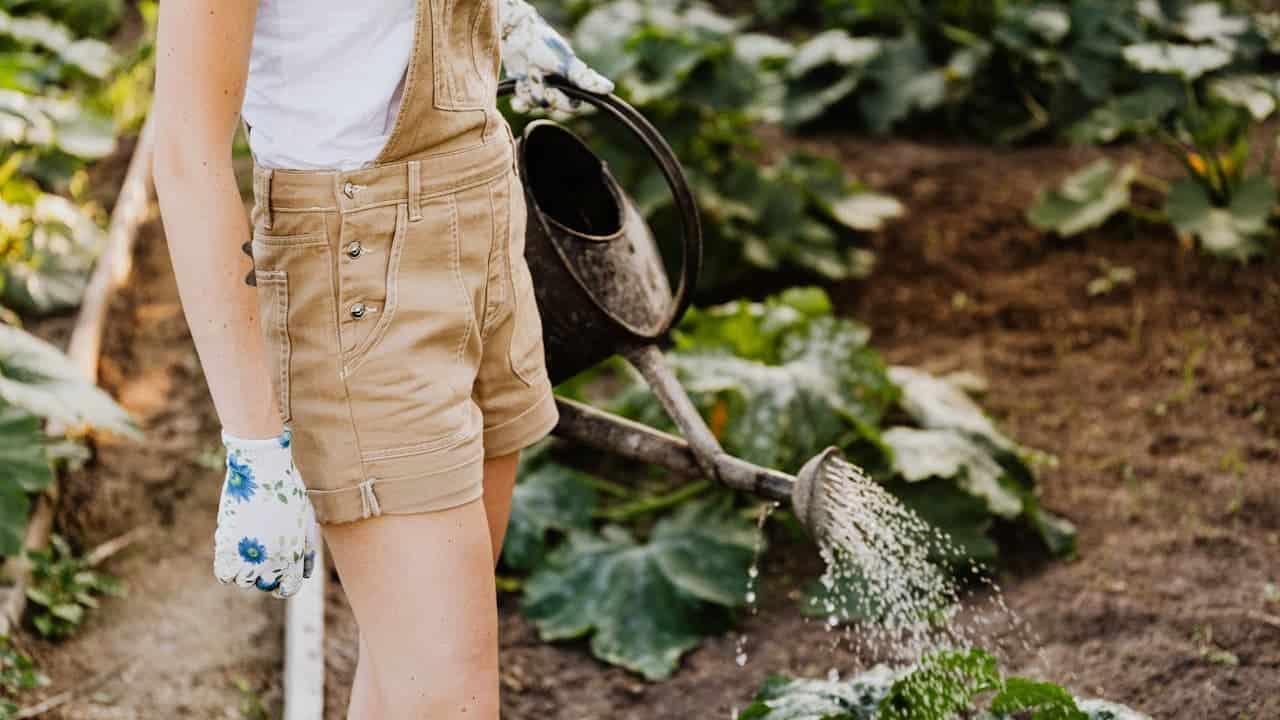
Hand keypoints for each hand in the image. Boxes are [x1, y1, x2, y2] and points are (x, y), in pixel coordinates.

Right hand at [213, 428, 316, 598]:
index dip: (284, 585)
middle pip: (266, 585)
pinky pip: (223, 573)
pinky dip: (227, 568)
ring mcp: (249, 553)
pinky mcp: (227, 544)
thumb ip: (306, 549)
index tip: (279, 577)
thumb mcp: (306, 519)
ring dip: (245, 571)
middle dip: (265, 575)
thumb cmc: (288, 490)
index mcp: (294, 553)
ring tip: (247, 552)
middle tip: (262, 557)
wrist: (262, 467)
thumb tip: (305, 573)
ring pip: (243, 581)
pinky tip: (232, 553)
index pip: (288, 589)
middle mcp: (273, 559)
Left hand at [499, 0, 613, 113]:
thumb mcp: (566, 63)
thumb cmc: (545, 45)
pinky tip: (518, 85)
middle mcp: (556, 87)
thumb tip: (610, 88)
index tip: (550, 91)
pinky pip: (523, 107)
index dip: (564, 103)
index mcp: (570, 82)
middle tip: (535, 77)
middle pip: (554, 107)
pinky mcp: (524, 90)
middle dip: (543, 95)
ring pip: (537, 106)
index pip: (573, 104)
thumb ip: (585, 79)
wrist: (517, 34)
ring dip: (529, 92)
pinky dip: (519, 100)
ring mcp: (539, 89)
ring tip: (527, 73)